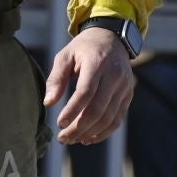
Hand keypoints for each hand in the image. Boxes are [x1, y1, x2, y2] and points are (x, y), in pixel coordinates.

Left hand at [45, 27, 135, 145]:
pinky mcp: (128, 95)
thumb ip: (56, 78)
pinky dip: (103, 132)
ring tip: (73, 139)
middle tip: (63, 138)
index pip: (86, 92)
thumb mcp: (65, 55)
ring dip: (89, 133)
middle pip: (98, 109)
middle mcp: (114, 75)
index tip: (59, 123)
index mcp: (97, 62)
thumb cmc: (84, 48)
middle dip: (79, 127)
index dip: (72, 110)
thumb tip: (48, 103)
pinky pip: (117, 119)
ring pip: (108, 118)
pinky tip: (88, 138)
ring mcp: (124, 86)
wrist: (111, 37)